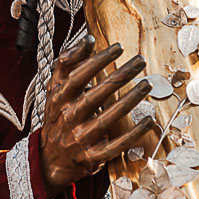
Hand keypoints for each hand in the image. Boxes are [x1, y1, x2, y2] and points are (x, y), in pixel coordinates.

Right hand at [40, 36, 153, 198]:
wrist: (49, 158)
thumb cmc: (58, 115)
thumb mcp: (56, 89)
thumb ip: (68, 64)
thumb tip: (88, 40)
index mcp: (58, 97)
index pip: (76, 75)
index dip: (96, 60)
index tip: (118, 48)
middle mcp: (67, 116)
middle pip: (95, 95)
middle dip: (120, 76)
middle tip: (140, 61)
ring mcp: (78, 138)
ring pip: (106, 119)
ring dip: (128, 101)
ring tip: (146, 85)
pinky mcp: (91, 156)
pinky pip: (114, 146)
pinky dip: (132, 135)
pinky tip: (148, 121)